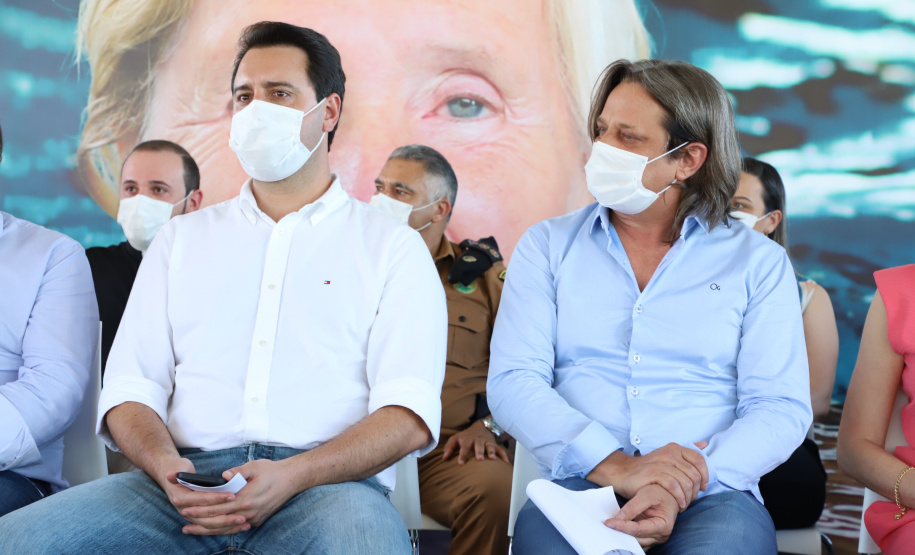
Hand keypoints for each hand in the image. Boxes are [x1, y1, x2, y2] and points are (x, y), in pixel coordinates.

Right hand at [158, 457, 247, 535]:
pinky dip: (226, 528)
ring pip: (211, 526)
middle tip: (242, 515)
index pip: (201, 500)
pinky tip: (239, 527)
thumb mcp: (179, 468)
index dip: (216, 498)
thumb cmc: (180, 470)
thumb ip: (178, 473)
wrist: (172, 480)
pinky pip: (212, 527)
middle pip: (207, 518)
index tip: (232, 496)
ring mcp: (191, 517)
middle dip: (225, 517)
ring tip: (244, 523)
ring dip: (228, 526)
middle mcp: (185, 510)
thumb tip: (172, 474)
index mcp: (181, 498)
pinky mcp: (197, 520)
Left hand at [180, 458, 300, 531]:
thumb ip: (237, 472)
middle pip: (219, 521)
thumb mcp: (254, 466)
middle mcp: (249, 512)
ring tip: (192, 530)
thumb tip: (222, 476)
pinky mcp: (256, 520)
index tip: (187, 509)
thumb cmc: (272, 471)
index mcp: (246, 498)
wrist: (292, 479)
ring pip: (226, 528)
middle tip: (183, 523)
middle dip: (200, 522)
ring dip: (208, 530)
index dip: (201, 509)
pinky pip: (235, 527)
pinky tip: (212, 529)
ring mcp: (253, 518)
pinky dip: (221, 529)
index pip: (218, 507)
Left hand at [442, 420, 509, 464]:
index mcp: (467, 440)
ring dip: (491, 452)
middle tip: (479, 459)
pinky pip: (500, 449)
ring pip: (490, 446)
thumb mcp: (455, 438)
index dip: (462, 455)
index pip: (464, 447)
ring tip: (493, 459)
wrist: (481, 427)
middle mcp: (477, 440)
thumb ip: (449, 447)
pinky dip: (503, 455)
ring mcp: (486, 442)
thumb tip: (444, 458)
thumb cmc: (466, 436)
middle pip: (478, 445)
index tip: (460, 464)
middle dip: (479, 451)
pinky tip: (506, 463)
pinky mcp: (494, 444)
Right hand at [586, 442, 708, 509]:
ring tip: (685, 504)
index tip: (704, 487)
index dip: (706, 476)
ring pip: (685, 481)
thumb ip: (687, 452)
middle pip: (694, 474)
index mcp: (675, 448)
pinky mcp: (653, 473)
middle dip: (696, 490)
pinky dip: (679, 497)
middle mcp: (669, 453)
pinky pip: (673, 486)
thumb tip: (704, 444)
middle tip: (691, 499)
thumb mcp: (668, 456)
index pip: (699, 460)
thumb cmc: (648, 468)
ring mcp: (661, 462)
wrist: (623, 472)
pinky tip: (679, 503)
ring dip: (688, 496)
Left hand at [604, 484, 678, 547]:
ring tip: (609, 528)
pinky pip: (635, 540)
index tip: (608, 523)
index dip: (622, 527)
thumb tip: (619, 518)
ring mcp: (654, 538)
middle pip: (636, 539)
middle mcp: (660, 535)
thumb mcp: (647, 494)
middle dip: (620, 534)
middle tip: (605, 527)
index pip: (638, 530)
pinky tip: (616, 530)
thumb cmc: (659, 492)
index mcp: (663, 525)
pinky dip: (626, 536)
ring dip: (622, 536)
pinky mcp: (648, 537)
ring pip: (635, 542)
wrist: (666, 494)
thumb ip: (633, 507)